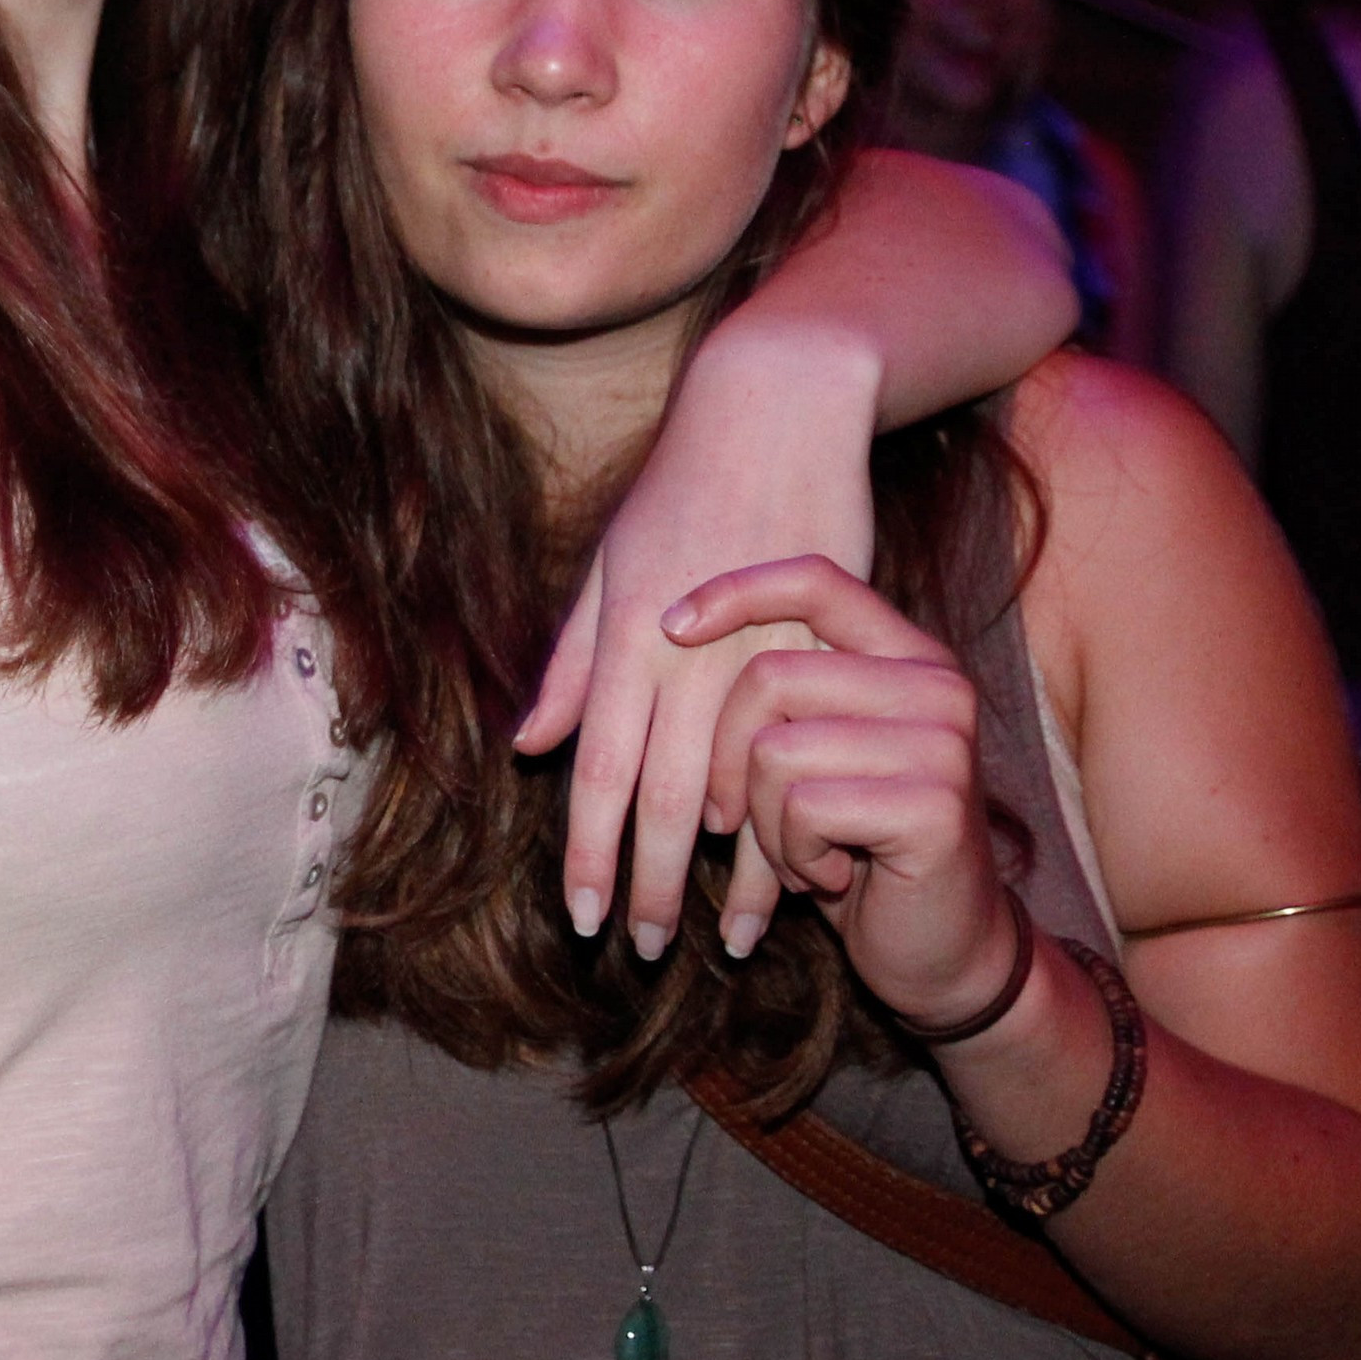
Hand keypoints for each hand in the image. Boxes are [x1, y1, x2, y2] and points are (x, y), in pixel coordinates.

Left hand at [520, 321, 878, 959]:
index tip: (580, 914)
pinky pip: (807, 759)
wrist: (774, 411)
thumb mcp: (609, 565)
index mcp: (627, 640)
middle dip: (646, 881)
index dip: (587, 850)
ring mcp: (761, 651)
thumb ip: (574, 662)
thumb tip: (530, 742)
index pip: (598, 770)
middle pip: (657, 795)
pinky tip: (789, 883)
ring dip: (726, 876)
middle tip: (636, 949)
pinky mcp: (830, 644)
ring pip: (732, 789)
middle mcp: (686, 655)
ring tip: (722, 942)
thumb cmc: (683, 488)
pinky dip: (792, 826)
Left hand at [673, 555, 1023, 1020]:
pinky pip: (803, 807)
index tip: (668, 627)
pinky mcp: (934, 802)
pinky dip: (791, 855)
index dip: (734, 593)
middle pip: (768, 678)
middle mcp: (935, 684)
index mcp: (906, 654)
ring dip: (761, 822)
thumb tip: (647, 633)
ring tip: (803, 850)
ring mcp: (944, 741)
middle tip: (741, 819)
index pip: (814, 581)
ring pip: (775, 749)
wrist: (941, 947)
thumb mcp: (800, 757)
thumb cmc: (851, 845)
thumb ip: (752, 690)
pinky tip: (832, 875)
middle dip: (725, 764)